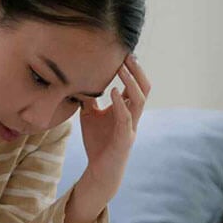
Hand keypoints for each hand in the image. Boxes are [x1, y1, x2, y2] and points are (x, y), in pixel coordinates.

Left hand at [76, 53, 150, 201]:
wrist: (99, 170)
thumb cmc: (97, 143)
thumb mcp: (89, 115)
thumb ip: (89, 99)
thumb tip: (78, 80)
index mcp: (127, 110)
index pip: (135, 85)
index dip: (132, 69)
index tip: (123, 51)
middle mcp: (133, 116)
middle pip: (144, 88)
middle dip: (137, 71)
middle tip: (127, 54)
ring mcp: (131, 127)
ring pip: (140, 100)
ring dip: (131, 82)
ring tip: (122, 67)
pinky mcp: (125, 139)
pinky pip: (126, 118)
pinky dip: (121, 103)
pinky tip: (114, 92)